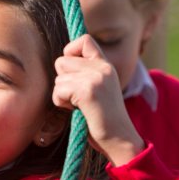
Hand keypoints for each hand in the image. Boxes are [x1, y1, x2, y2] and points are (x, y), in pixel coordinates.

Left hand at [53, 35, 144, 165]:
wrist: (120, 140)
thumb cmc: (104, 120)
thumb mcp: (98, 89)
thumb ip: (84, 74)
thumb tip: (60, 63)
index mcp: (106, 65)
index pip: (84, 39)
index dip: (70, 52)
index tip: (72, 72)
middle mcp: (102, 68)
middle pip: (61, 61)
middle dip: (63, 81)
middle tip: (78, 97)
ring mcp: (96, 78)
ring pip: (58, 78)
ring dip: (62, 95)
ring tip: (80, 106)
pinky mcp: (88, 91)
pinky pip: (58, 90)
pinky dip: (62, 103)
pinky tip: (78, 111)